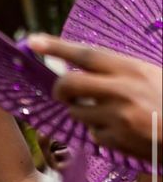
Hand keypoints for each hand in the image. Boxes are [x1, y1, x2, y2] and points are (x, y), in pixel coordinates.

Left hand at [26, 35, 160, 163]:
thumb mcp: (148, 74)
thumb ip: (117, 71)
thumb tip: (81, 67)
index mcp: (130, 68)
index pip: (85, 54)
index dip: (56, 46)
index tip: (33, 41)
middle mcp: (121, 90)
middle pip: (69, 85)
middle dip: (59, 89)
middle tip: (63, 92)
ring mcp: (117, 117)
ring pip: (77, 112)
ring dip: (83, 112)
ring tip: (108, 112)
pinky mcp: (116, 140)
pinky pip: (92, 134)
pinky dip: (100, 132)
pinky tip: (121, 130)